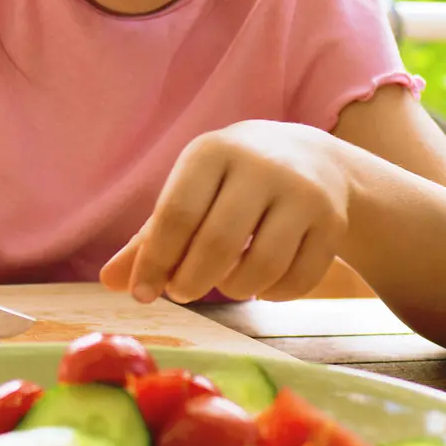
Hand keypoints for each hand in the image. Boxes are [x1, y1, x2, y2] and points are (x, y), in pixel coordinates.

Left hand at [100, 121, 349, 304]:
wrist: (315, 158)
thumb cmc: (234, 180)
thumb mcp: (193, 190)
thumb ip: (152, 236)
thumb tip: (111, 282)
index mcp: (215, 151)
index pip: (177, 214)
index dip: (155, 262)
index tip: (143, 294)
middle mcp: (262, 165)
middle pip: (218, 244)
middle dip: (192, 282)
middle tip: (184, 291)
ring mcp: (303, 192)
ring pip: (261, 267)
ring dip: (234, 289)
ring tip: (227, 281)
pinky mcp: (333, 221)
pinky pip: (296, 281)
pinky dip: (273, 294)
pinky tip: (263, 282)